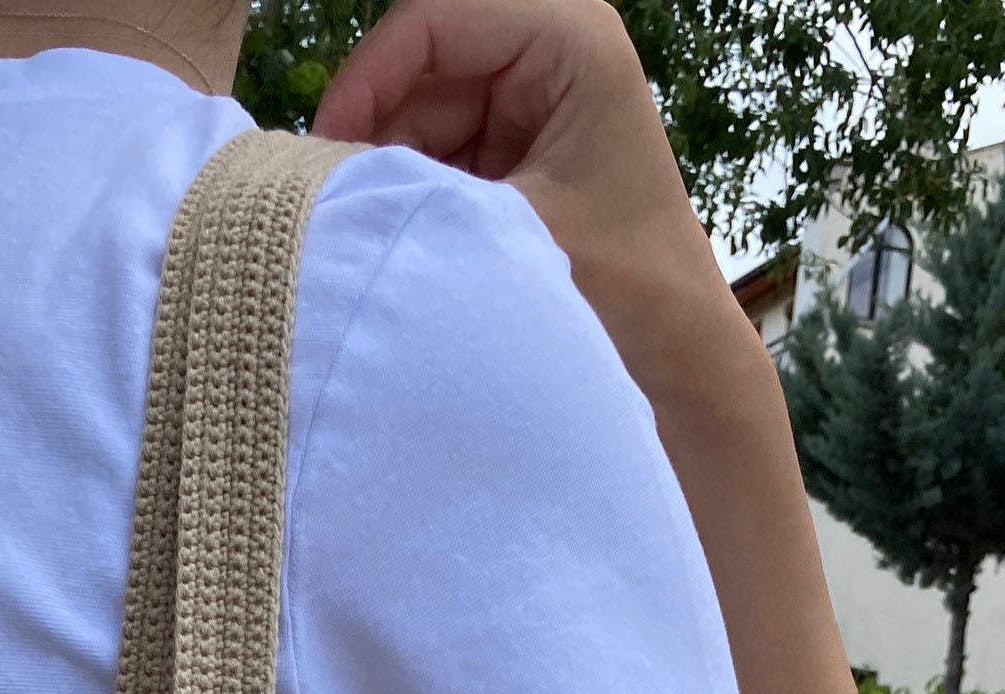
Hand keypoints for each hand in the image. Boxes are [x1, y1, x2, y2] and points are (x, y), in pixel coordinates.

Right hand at [314, 0, 744, 397]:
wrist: (677, 350)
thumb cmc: (628, 286)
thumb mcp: (517, 228)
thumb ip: (425, 192)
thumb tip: (330, 178)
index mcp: (570, 37)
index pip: (436, 18)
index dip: (369, 75)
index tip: (327, 149)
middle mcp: (548, 46)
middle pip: (421, 61)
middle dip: (376, 127)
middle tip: (340, 199)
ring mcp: (528, 94)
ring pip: (417, 108)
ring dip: (391, 167)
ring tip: (377, 230)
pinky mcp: (512, 142)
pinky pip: (433, 145)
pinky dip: (410, 188)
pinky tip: (403, 234)